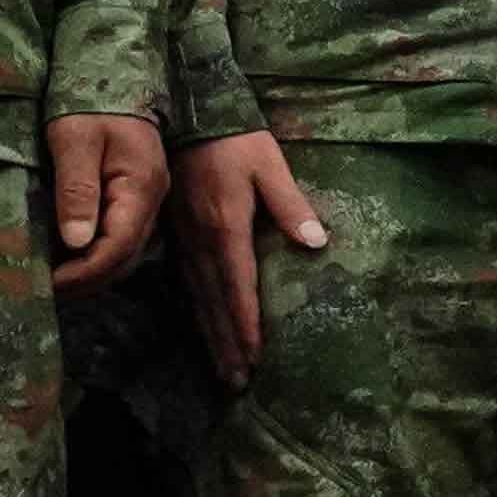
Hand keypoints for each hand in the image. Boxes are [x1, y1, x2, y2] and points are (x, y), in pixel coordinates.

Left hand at [46, 108, 167, 289]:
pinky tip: (71, 255)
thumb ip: (77, 190)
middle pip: (124, 257)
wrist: (112, 70)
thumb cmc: (90, 101)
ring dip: (92, 270)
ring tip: (55, 279)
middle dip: (87, 280)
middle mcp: (152, 199)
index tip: (48, 283)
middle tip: (45, 290)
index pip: (116, 248)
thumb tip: (76, 242)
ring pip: (125, 251)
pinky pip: (120, 235)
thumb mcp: (74, 140)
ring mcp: (147, 198)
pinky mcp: (136, 194)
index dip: (83, 273)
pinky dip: (97, 253)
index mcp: (141, 187)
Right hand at [178, 128, 328, 381]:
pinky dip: (198, 313)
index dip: (247, 324)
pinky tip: (205, 331)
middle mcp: (202, 240)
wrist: (190, 114)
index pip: (239, 286)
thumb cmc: (236, 139)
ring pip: (199, 298)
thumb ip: (291, 205)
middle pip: (216, 302)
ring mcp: (186, 240)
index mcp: (227, 225)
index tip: (257, 357)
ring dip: (212, 336)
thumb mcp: (270, 165)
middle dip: (228, 344)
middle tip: (239, 382)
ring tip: (224, 370)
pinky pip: (188, 284)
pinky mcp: (179, 235)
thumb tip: (317, 244)